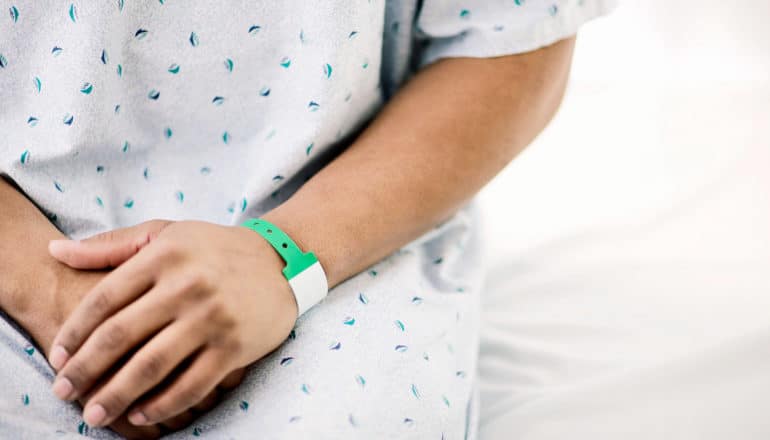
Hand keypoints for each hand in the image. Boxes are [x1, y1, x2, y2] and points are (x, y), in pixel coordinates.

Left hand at [47, 220, 296, 427]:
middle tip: (63, 392)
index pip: (105, 298)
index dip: (75, 332)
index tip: (57, 357)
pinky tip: (141, 414)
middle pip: (121, 336)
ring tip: (93, 415)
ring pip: (152, 366)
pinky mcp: (235, 347)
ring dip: (116, 396)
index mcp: (165, 255)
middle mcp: (187, 286)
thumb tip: (55, 250)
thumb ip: (112, 244)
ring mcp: (212, 318)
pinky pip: (191, 385)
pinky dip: (161, 405)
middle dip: (85, 370)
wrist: (283, 262)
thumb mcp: (166, 233)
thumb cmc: (216, 249)